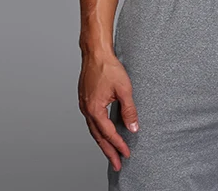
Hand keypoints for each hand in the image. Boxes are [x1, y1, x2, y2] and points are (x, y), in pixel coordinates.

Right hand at [78, 52, 139, 171]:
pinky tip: (104, 132)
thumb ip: (129, 110)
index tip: (126, 154)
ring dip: (103, 142)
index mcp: (94, 109)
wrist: (95, 52)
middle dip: (108, 152)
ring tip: (111, 153)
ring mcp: (84, 105)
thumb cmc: (109, 67)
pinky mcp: (84, 100)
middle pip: (98, 137)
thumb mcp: (124, 89)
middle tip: (116, 165)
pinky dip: (98, 131)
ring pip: (93, 130)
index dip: (118, 145)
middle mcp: (86, 110)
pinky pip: (91, 121)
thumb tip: (133, 127)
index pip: (108, 133)